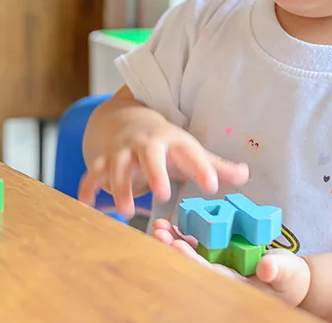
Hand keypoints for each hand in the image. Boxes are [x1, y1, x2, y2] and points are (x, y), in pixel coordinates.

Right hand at [78, 118, 248, 217]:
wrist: (124, 119)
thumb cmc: (164, 143)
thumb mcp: (189, 149)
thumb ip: (215, 165)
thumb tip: (246, 175)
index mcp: (172, 141)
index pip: (190, 152)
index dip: (202, 168)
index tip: (213, 186)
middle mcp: (145, 144)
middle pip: (149, 154)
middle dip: (155, 173)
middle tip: (164, 195)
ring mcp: (120, 151)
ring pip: (116, 166)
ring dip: (120, 188)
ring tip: (128, 212)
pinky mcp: (101, 161)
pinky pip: (91, 174)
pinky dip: (87, 189)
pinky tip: (86, 207)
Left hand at [152, 219, 310, 307]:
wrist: (288, 275)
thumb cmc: (289, 278)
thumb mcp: (287, 274)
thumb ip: (277, 271)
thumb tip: (267, 268)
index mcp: (234, 284)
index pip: (209, 274)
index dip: (192, 261)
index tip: (178, 246)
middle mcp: (220, 275)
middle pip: (193, 264)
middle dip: (174, 250)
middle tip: (159, 234)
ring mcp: (217, 263)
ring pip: (190, 253)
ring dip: (172, 241)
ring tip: (158, 227)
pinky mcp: (216, 252)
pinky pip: (196, 243)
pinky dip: (182, 234)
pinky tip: (169, 225)